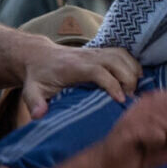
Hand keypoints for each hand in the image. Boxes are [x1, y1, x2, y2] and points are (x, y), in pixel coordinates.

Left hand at [20, 41, 140, 118]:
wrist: (39, 56)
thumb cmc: (38, 77)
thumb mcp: (31, 90)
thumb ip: (34, 102)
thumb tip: (39, 114)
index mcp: (73, 66)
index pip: (97, 71)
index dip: (112, 84)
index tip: (120, 100)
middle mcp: (87, 56)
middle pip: (115, 61)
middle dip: (128, 79)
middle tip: (129, 99)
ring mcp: (95, 52)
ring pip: (122, 55)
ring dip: (133, 71)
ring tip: (133, 91)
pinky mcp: (101, 52)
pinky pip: (123, 54)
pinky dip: (132, 65)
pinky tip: (135, 79)